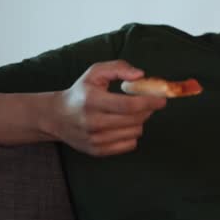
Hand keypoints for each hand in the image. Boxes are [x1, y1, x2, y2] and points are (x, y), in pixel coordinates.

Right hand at [50, 60, 166, 156]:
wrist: (57, 117)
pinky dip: (132, 134)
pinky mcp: (98, 151)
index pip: (128, 105)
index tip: (162, 99)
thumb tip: (141, 75)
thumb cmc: (81, 92)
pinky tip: (122, 125)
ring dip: (139, 121)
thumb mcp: (95, 73)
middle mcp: (92, 122)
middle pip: (134, 119)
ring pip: (135, 132)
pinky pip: (129, 145)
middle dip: (147, 109)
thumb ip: (119, 68)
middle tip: (146, 102)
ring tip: (128, 113)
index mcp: (92, 100)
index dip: (149, 102)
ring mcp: (95, 139)